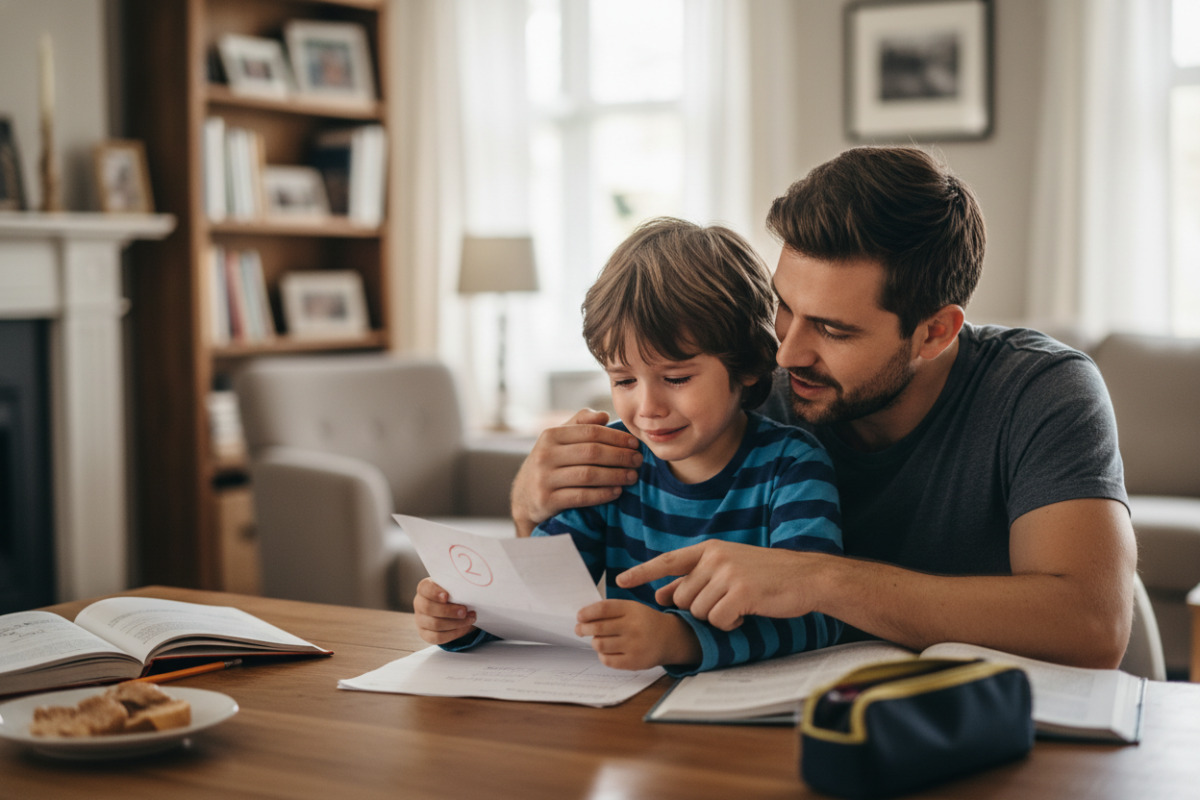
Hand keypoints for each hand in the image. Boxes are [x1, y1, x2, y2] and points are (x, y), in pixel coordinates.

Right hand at [412, 578, 477, 644]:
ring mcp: (420, 620)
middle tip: (464, 611)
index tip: (446, 596)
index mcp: (424, 589)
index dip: (434, 592)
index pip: (424, 588)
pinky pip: (438, 637)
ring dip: (456, 623)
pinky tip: (464, 628)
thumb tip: (467, 593)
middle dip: (448, 611)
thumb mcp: (453, 588)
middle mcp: (419, 604)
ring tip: (470, 619)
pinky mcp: (425, 634)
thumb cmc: (452, 595)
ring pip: (435, 624)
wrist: (451, 609)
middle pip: (428, 608)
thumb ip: (456, 589)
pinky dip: (453, 633)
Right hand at [510, 408, 641, 535]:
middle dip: (620, 456)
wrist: (524, 497)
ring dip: (615, 475)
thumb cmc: (549, 464)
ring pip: (589, 475)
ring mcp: (544, 478)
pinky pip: (581, 496)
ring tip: (632, 476)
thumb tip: (604, 415)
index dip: (616, 437)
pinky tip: (617, 492)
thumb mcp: (557, 440)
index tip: (634, 443)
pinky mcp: (547, 500)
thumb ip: (579, 423)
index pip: (590, 432)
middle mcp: (545, 455)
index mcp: (550, 435)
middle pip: (592, 452)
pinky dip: (602, 494)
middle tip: (638, 460)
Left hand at [575, 599, 699, 670]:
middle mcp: (633, 627)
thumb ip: (611, 610)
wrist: (670, 638)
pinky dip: (602, 655)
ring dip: (594, 642)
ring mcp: (634, 646)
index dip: (587, 612)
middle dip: (583, 629)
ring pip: (600, 645)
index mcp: (632, 609)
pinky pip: (607, 660)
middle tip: (579, 629)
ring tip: (597, 640)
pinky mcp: (634, 662)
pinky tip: (606, 651)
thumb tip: (583, 617)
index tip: (579, 616)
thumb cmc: (644, 622)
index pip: (602, 609)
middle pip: (598, 628)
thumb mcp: (632, 608)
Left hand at [616, 541, 821, 630]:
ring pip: (699, 611)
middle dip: (699, 609)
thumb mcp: (728, 568)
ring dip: (717, 616)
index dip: (642, 572)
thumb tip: (661, 594)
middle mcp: (715, 558)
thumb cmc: (767, 575)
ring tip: (740, 604)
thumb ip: (696, 578)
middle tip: (725, 603)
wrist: (805, 576)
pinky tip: (747, 612)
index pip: (668, 561)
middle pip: (683, 597)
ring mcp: (727, 574)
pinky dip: (731, 623)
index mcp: (710, 549)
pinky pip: (719, 620)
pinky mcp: (741, 592)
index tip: (619, 580)